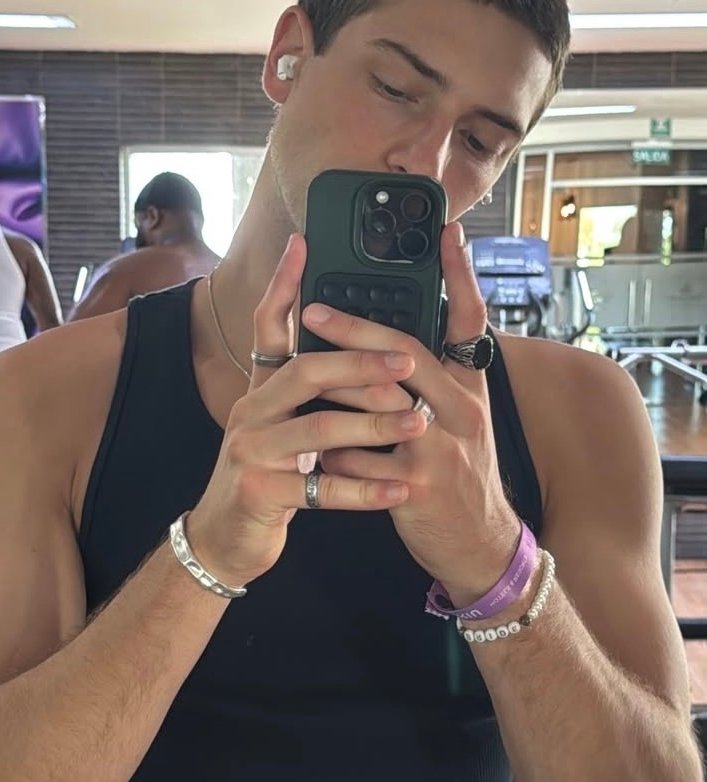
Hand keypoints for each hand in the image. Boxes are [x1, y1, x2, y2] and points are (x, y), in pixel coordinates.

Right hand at [187, 234, 430, 588]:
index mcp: (261, 389)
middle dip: (360, 363)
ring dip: (373, 426)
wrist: (223, 540)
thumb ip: (308, 391)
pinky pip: (321, 489)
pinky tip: (400, 490)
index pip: (267, 325)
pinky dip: (365, 490)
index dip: (284, 284)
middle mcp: (251, 412)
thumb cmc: (267, 478)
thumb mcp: (280, 424)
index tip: (304, 243)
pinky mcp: (260, 494)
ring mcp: (252, 452)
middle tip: (407, 362)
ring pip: (318, 428)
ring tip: (418, 423)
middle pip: (305, 372)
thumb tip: (359, 349)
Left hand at [307, 222, 520, 602]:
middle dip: (357, 326)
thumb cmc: (461, 478)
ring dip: (334, 380)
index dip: (462, 275)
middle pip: (407, 352)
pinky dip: (333, 447)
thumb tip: (393, 343)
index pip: (472, 321)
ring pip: (378, 399)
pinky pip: (360, 455)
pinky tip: (316, 444)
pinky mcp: (417, 484)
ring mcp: (440, 447)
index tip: (449, 233)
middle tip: (314, 307)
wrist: (481, 549)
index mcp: (471, 389)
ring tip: (300, 362)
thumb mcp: (464, 423)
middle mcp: (461, 410)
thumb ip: (438, 381)